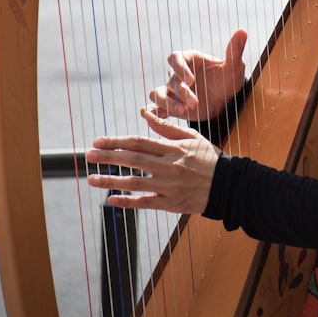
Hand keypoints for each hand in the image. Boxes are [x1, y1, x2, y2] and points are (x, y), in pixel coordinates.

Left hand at [86, 105, 219, 214]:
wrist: (229, 185)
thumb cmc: (209, 159)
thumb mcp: (191, 137)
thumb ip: (166, 127)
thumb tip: (145, 113)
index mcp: (171, 148)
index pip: (138, 142)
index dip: (115, 141)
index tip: (97, 141)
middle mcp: (167, 166)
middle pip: (132, 159)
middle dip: (107, 157)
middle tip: (88, 156)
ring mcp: (168, 185)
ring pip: (134, 182)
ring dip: (111, 180)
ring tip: (92, 178)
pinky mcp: (171, 203)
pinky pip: (145, 203)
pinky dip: (127, 202)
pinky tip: (111, 200)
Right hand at [149, 28, 246, 121]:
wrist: (225, 102)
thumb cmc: (227, 80)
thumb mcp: (234, 67)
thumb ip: (235, 51)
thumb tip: (242, 31)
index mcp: (189, 59)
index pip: (175, 58)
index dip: (180, 68)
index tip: (191, 80)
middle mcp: (177, 73)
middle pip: (170, 79)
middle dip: (181, 92)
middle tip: (195, 103)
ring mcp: (172, 90)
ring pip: (158, 93)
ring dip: (166, 103)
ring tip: (182, 112)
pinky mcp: (170, 105)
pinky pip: (155, 107)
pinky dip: (153, 111)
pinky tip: (157, 117)